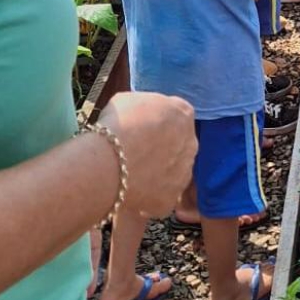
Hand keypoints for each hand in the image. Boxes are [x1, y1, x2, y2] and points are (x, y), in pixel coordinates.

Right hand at [99, 92, 195, 216]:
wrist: (108, 162)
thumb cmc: (117, 125)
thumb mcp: (132, 100)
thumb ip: (147, 107)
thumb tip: (144, 114)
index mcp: (184, 114)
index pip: (176, 118)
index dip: (157, 126)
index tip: (141, 131)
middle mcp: (191, 143)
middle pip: (178, 147)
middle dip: (161, 151)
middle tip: (137, 155)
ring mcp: (183, 173)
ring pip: (172, 174)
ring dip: (156, 175)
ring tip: (130, 176)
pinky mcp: (170, 199)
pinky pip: (159, 198)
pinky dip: (146, 198)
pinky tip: (129, 193)